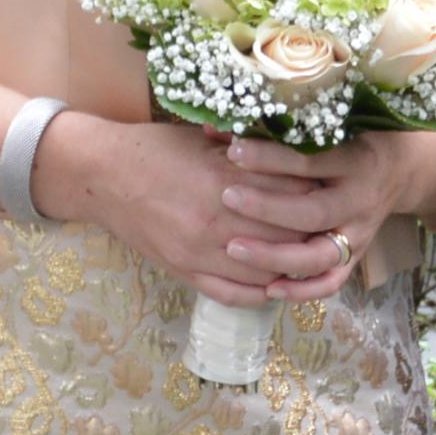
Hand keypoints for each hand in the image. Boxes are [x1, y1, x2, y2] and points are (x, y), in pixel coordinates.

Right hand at [35, 114, 340, 305]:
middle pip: (285, 236)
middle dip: (311, 231)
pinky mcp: (186, 272)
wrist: (105, 176)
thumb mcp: (207, 141)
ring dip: (292, 265)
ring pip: (266, 271)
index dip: (314, 193)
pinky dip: (262, 292)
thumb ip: (251, 154)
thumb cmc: (157, 149)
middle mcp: (216, 221)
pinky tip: (277, 283)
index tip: (330, 188)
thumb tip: (298, 157)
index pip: (290, 194)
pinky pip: (235, 294)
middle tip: (330, 225)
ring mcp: (200, 253)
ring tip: (310, 254)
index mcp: (224, 180)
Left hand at [213, 132, 435, 295]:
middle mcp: (360, 201)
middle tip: (227, 198)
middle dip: (267, 208)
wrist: (401, 169)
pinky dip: (302, 291)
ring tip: (233, 249)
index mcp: (355, 161)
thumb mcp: (330, 123)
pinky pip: (331, 283)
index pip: (310, 162)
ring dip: (275, 256)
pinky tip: (268, 289)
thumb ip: (278, 126)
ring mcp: (360, 235)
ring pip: (319, 256)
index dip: (271, 157)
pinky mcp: (357, 258)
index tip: (234, 151)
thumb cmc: (355, 137)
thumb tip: (212, 126)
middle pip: (313, 212)